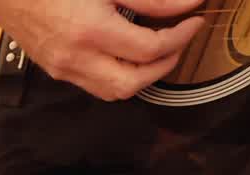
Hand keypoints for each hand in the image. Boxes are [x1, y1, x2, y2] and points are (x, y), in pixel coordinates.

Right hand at [0, 0, 205, 100]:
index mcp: (90, 31)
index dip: (179, 37)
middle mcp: (76, 57)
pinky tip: (126, 55)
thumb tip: (186, 4)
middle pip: (132, 83)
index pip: (149, 49)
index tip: (193, 20)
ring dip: (141, 77)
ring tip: (155, 53)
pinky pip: (95, 85)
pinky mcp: (56, 70)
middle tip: (177, 42)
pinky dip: (118, 75)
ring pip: (114, 91)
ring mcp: (64, 68)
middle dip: (164, 66)